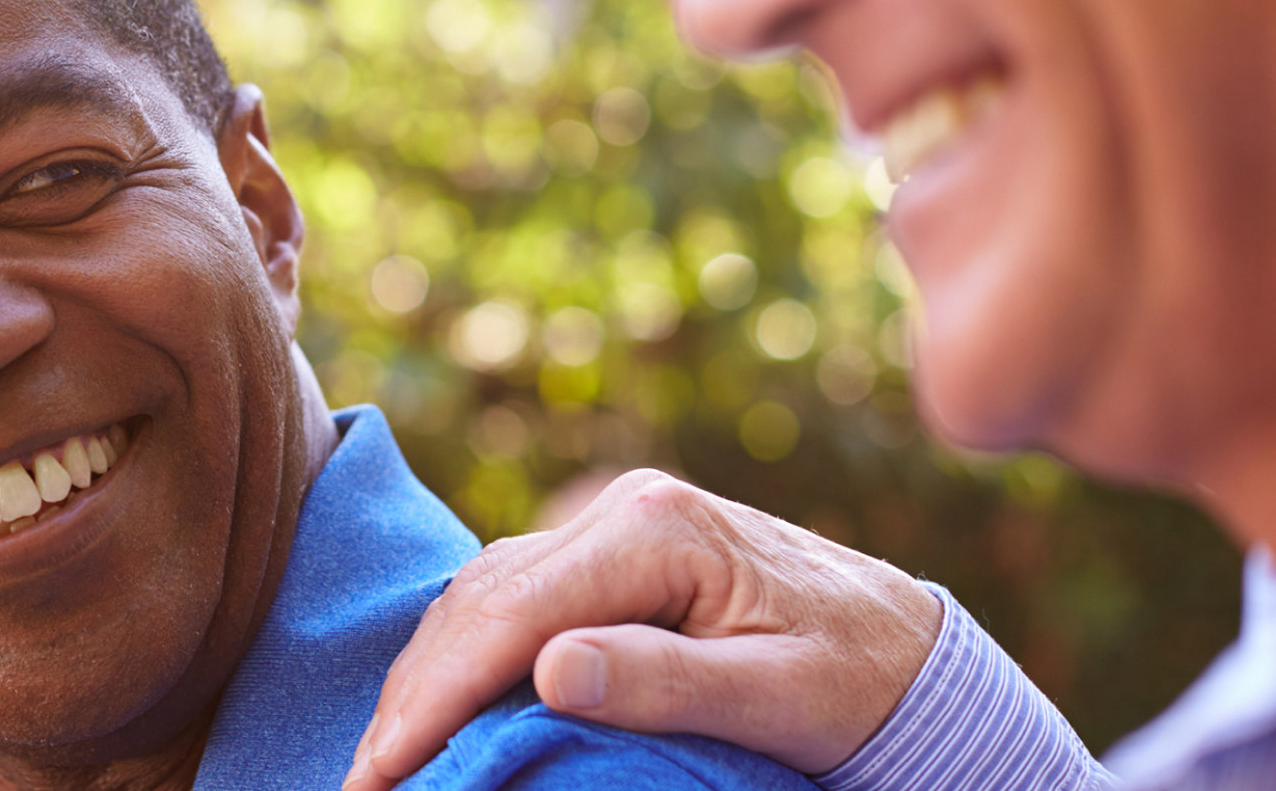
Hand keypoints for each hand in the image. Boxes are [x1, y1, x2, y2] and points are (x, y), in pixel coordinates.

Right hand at [342, 469, 942, 789]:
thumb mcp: (779, 696)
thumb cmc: (858, 681)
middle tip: (365, 780)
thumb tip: (549, 671)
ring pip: (479, 593)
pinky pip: (507, 597)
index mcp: (659, 532)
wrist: (910, 648)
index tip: (385, 769)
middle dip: (414, 695)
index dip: (438, 697)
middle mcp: (622, 511)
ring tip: (386, 754)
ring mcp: (610, 527)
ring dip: (426, 675)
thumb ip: (666, 681)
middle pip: (480, 599)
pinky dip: (459, 654)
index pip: (514, 615)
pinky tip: (437, 706)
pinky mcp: (606, 555)